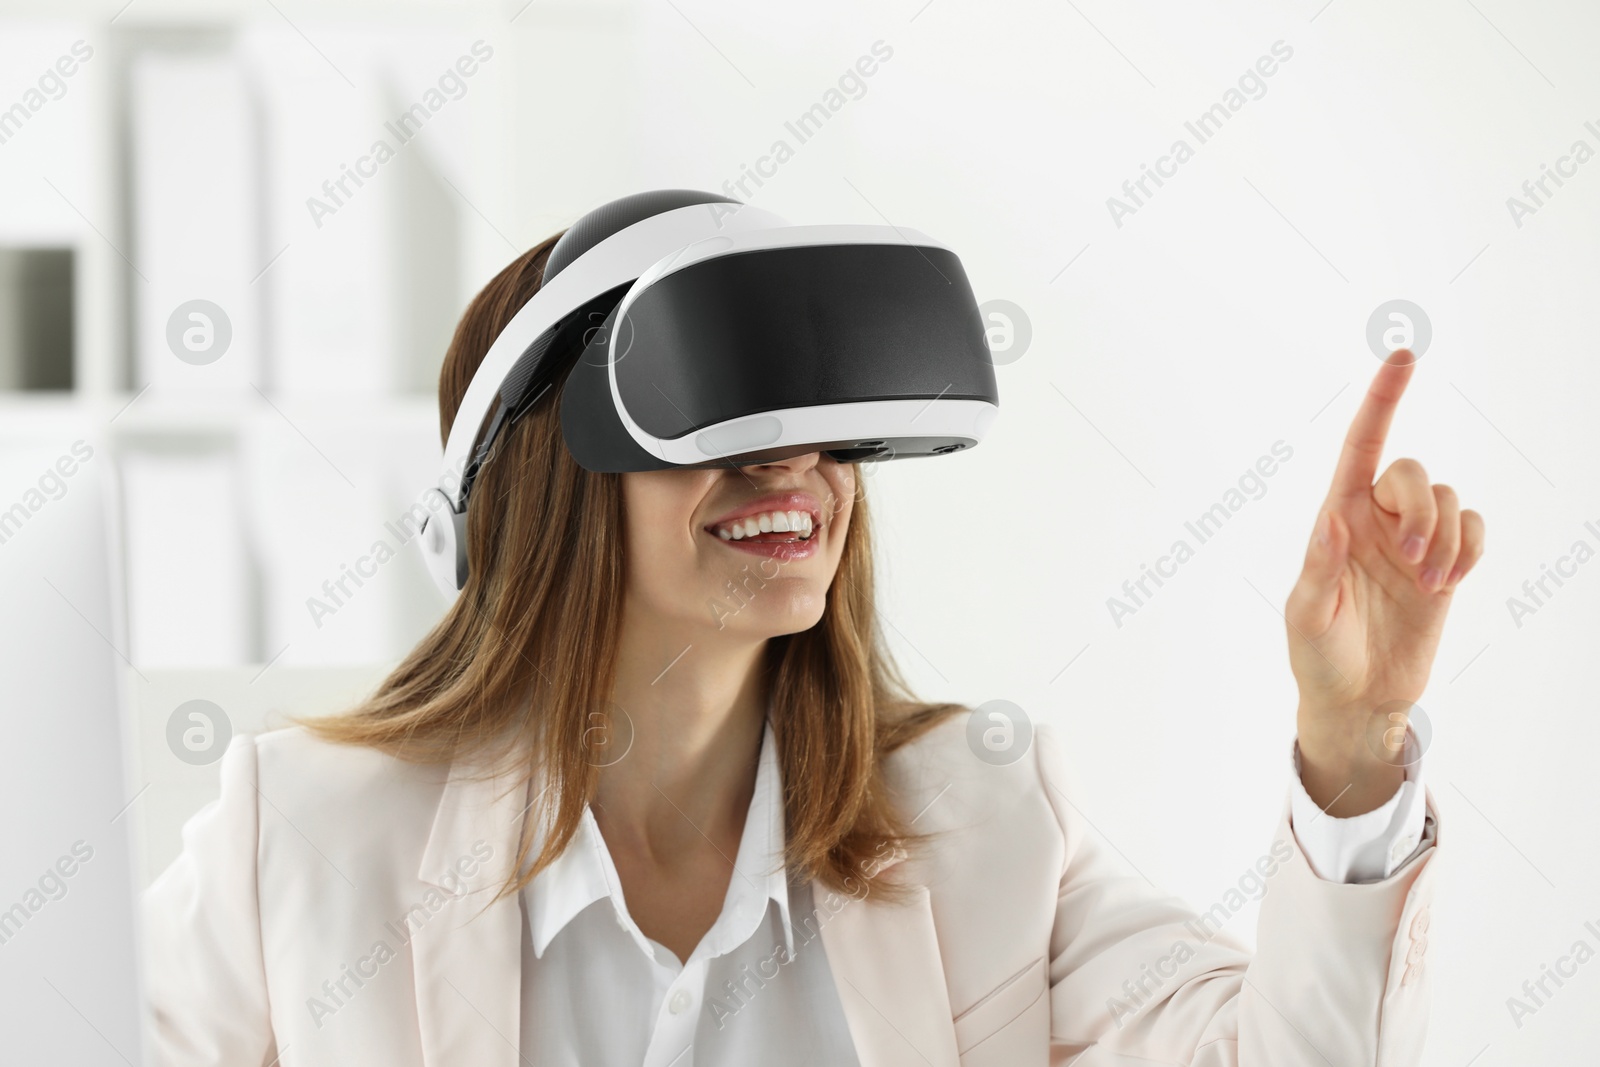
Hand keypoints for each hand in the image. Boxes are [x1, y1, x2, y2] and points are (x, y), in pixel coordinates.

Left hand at [1286, 351, 1484, 814]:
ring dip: (1447, 538)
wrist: (1359, 698)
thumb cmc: (1318, 656)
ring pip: (1449, 498)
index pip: (1360, 446)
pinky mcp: (1445, 565)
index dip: (1382, 400)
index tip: (1403, 355)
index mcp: (1335, 519)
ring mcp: (1412, 541)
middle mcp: (1375, 520)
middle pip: (1412, 472)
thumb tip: (1334, 522)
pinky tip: (1450, 580)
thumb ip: (1319, 568)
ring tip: (1430, 585)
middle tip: (1413, 563)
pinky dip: (1471, 547)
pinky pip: (1474, 526)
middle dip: (1422, 510)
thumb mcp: (1307, 616)